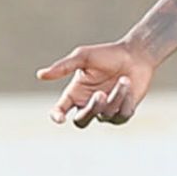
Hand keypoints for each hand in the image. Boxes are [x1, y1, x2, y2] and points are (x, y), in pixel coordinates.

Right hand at [36, 41, 156, 128]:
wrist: (136, 54)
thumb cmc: (108, 54)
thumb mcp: (83, 57)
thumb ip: (64, 67)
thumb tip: (40, 75)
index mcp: (74, 93)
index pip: (60, 110)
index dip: (57, 116)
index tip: (59, 118)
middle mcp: (88, 104)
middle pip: (81, 121)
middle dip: (91, 109)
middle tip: (100, 94)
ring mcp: (106, 110)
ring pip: (104, 116)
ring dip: (115, 98)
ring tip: (124, 79)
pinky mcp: (123, 112)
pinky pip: (121, 116)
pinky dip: (125, 102)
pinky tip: (129, 86)